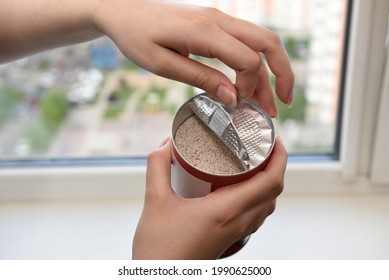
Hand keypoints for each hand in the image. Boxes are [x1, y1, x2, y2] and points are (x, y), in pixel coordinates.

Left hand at [94, 0, 293, 115]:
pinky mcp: (215, 23)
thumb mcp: (163, 65)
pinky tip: (253, 82)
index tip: (236, 105)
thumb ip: (200, 79)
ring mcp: (219, 19)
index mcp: (204, 31)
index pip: (247, 59)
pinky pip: (245, 41)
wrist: (123, 11)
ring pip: (261, 41)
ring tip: (272, 101)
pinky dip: (256, 62)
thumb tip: (233, 97)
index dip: (248, 86)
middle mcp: (218, 20)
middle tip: (283, 104)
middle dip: (282, 74)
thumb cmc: (136, 37)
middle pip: (268, 43)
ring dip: (271, 70)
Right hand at [132, 137, 286, 258]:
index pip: (271, 181)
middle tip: (264, 145)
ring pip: (268, 204)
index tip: (274, 139)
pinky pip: (257, 214)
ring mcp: (237, 233)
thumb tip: (166, 144)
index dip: (280, 157)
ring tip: (256, 162)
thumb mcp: (154, 200)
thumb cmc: (159, 247)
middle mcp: (239, 222)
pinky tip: (242, 188)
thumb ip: (158, 166)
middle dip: (277, 164)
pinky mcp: (231, 238)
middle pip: (274, 191)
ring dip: (269, 181)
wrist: (161, 277)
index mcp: (227, 210)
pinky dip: (259, 196)